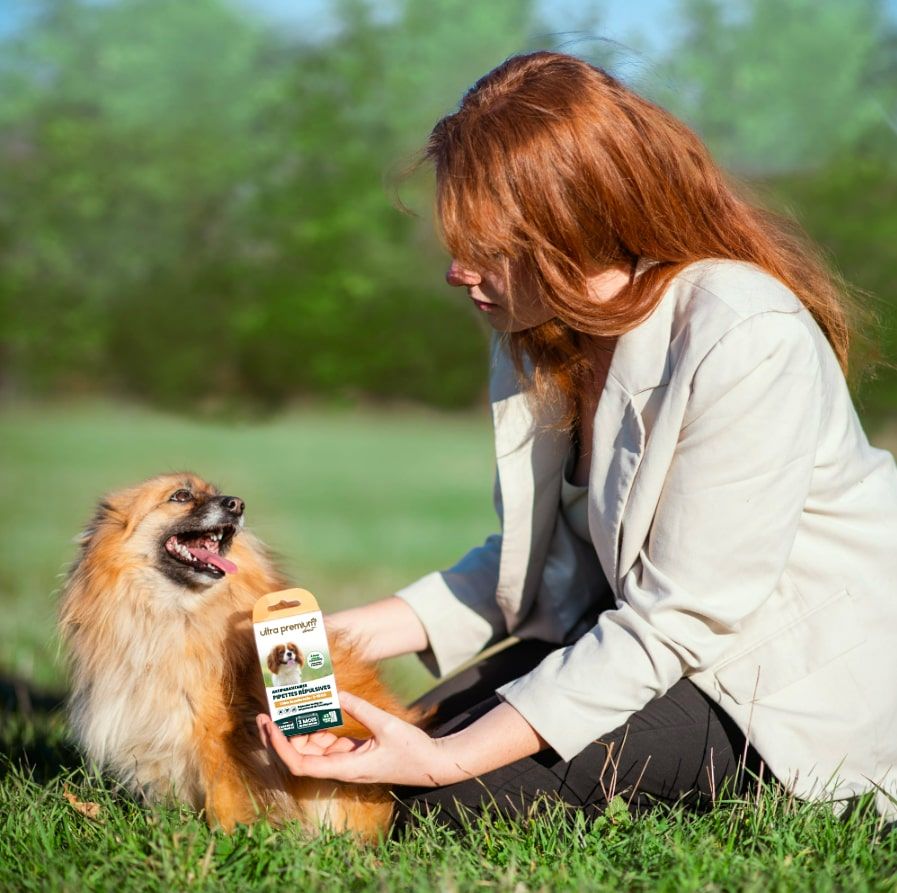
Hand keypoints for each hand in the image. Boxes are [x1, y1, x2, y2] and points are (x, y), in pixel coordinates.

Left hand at [256, 691, 453, 786]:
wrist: (433, 764)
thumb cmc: (412, 750)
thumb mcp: (387, 725)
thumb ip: (360, 709)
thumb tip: (336, 693)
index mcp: (345, 768)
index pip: (300, 763)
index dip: (280, 746)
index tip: (269, 726)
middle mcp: (340, 767)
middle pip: (299, 757)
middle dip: (280, 737)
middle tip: (265, 713)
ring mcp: (346, 761)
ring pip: (312, 748)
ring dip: (297, 730)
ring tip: (285, 706)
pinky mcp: (353, 754)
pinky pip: (328, 742)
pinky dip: (318, 726)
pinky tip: (313, 709)